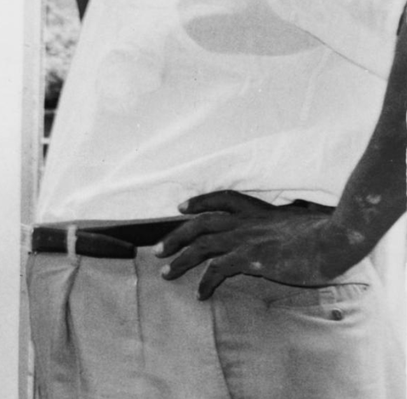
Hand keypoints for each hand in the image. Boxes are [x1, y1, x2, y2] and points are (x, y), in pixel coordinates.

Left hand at [155, 191, 358, 299]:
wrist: (335, 239)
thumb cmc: (328, 232)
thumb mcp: (305, 219)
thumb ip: (292, 221)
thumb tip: (299, 219)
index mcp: (260, 211)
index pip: (223, 199)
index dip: (200, 202)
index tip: (182, 207)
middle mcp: (247, 222)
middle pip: (201, 222)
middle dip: (176, 235)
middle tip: (158, 248)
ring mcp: (246, 238)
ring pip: (201, 245)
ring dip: (180, 259)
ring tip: (165, 272)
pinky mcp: (250, 258)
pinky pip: (217, 269)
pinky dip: (205, 281)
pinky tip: (200, 294)